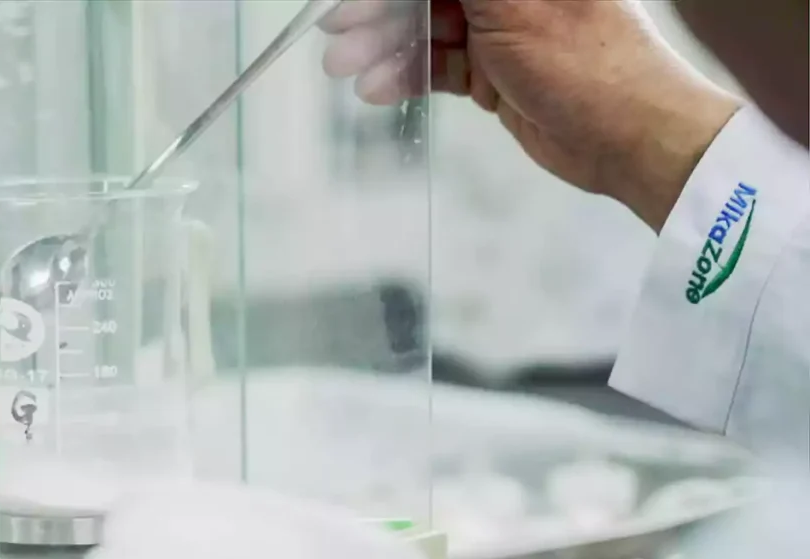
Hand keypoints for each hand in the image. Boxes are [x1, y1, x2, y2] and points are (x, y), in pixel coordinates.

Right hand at [320, 0, 740, 230]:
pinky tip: (379, 89)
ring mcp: (502, 29)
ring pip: (428, 30)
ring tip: (347, 70)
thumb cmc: (587, 61)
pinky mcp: (495, 71)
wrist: (627, 138)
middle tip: (338, 36)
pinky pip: (441, 67)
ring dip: (387, 50)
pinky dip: (410, 77)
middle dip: (380, 14)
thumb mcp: (510, 2)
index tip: (350, 3)